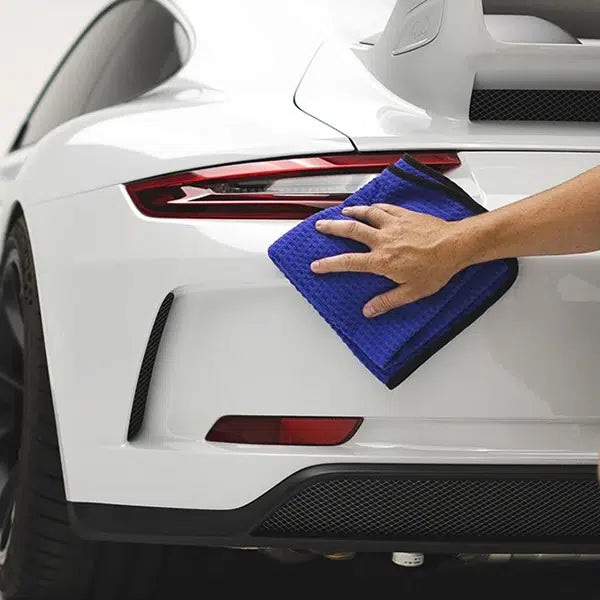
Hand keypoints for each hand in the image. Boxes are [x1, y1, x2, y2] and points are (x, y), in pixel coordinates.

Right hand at [310, 203, 468, 317]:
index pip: (348, 262)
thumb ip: (387, 301)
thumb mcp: (411, 292)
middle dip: (332, 228)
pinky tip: (371, 207)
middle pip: (351, 230)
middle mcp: (383, 239)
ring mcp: (394, 224)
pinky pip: (385, 207)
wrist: (456, 246)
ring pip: (366, 213)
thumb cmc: (437, 268)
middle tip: (320, 226)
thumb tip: (369, 311)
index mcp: (382, 261)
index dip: (329, 264)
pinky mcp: (405, 215)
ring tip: (342, 211)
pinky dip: (374, 206)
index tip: (316, 265)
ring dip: (352, 211)